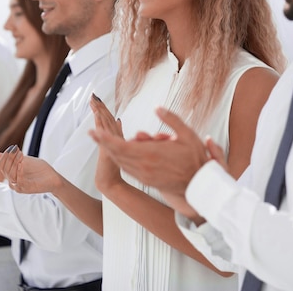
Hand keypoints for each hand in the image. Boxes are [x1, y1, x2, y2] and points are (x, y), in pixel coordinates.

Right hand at [0, 146, 62, 193]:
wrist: (53, 177)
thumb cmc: (39, 169)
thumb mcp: (23, 160)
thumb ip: (10, 157)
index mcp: (11, 174)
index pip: (1, 164)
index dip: (7, 155)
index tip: (16, 149)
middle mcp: (12, 181)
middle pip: (4, 168)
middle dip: (10, 158)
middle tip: (20, 153)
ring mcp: (17, 186)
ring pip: (9, 174)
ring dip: (14, 163)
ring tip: (22, 158)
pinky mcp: (24, 189)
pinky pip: (17, 180)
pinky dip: (18, 171)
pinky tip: (22, 165)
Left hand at [90, 107, 225, 214]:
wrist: (199, 185)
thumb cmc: (195, 159)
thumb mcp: (187, 134)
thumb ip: (171, 119)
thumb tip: (157, 108)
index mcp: (150, 153)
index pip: (120, 145)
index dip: (105, 139)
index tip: (94, 131)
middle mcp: (143, 165)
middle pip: (117, 153)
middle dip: (103, 143)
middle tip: (92, 133)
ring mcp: (144, 175)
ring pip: (121, 162)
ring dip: (111, 151)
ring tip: (102, 141)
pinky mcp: (146, 180)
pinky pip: (128, 169)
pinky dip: (120, 160)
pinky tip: (118, 153)